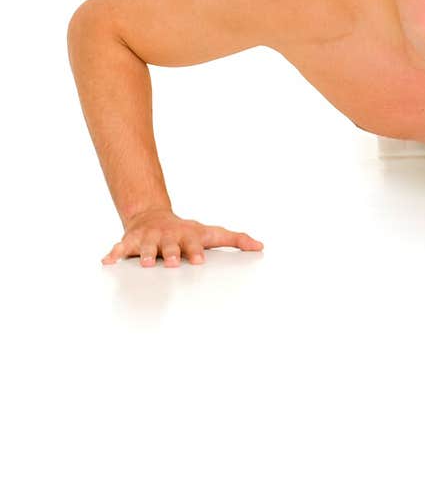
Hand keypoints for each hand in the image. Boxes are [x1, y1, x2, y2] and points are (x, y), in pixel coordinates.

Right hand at [101, 209, 263, 266]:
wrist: (153, 216)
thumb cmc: (186, 231)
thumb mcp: (211, 233)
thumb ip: (236, 239)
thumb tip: (261, 246)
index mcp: (186, 237)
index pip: (193, 245)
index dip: (196, 252)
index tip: (199, 261)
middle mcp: (167, 237)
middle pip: (170, 246)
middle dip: (171, 253)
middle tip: (174, 262)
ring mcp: (149, 239)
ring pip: (146, 247)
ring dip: (146, 255)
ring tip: (146, 264)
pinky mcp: (131, 241)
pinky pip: (120, 247)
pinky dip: (114, 253)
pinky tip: (107, 261)